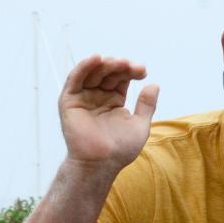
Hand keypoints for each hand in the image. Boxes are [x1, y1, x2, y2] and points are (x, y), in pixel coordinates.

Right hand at [59, 54, 159, 170]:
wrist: (101, 164)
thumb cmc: (120, 150)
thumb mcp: (139, 125)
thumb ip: (146, 105)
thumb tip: (154, 85)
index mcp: (113, 100)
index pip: (121, 78)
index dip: (131, 72)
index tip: (143, 71)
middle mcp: (97, 96)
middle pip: (108, 73)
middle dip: (120, 67)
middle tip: (131, 66)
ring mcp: (83, 97)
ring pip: (92, 73)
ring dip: (104, 64)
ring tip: (117, 62)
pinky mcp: (69, 100)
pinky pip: (75, 79)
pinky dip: (84, 67)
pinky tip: (96, 58)